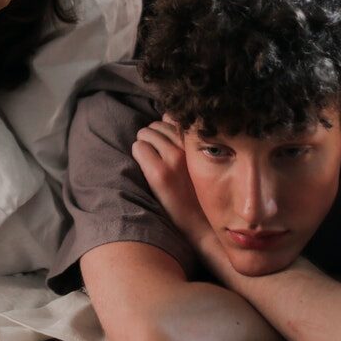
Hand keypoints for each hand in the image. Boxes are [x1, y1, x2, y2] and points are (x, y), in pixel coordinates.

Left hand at [132, 116, 220, 266]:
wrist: (202, 224)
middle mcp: (188, 148)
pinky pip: (139, 148)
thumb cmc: (198, 192)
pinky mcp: (159, 173)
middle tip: (154, 153)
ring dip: (143, 144)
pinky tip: (145, 167)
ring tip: (149, 160)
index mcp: (201, 144)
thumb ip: (185, 138)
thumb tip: (167, 116)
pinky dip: (138, 154)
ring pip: (145, 134)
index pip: (174, 118)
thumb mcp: (199, 161)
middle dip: (151, 136)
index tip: (164, 143)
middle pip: (157, 125)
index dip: (164, 130)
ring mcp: (173, 159)